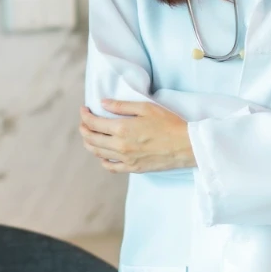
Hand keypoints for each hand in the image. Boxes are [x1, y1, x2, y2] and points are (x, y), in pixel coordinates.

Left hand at [79, 100, 194, 173]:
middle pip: (92, 139)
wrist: (186, 145)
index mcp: (122, 128)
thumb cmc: (169, 123)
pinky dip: (102, 160)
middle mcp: (120, 146)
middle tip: (84, 122)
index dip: (85, 116)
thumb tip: (103, 103)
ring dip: (89, 143)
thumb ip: (121, 106)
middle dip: (84, 129)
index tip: (84, 110)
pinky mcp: (133, 168)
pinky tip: (103, 154)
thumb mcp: (145, 108)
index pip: (93, 123)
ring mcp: (126, 159)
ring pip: (98, 153)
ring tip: (89, 136)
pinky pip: (110, 167)